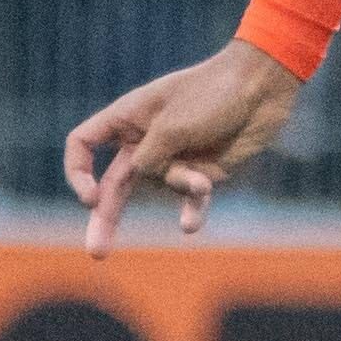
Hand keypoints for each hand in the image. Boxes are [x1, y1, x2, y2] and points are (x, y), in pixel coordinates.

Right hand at [65, 38, 304, 254]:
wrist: (262, 88)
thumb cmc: (214, 94)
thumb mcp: (172, 127)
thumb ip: (149, 160)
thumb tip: (143, 180)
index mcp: (127, 117)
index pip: (83, 143)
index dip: (78, 171)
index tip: (90, 197)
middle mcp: (145, 139)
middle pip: (114, 184)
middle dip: (105, 218)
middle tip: (96, 253)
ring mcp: (174, 157)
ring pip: (160, 187)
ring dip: (180, 185)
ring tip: (202, 180)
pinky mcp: (202, 171)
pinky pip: (191, 198)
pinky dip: (192, 210)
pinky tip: (188, 227)